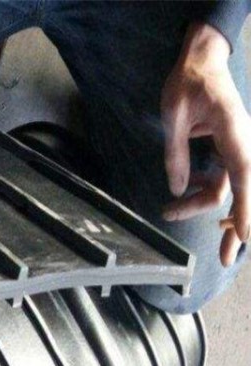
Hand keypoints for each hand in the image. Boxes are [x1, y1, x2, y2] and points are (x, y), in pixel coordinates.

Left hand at [161, 22, 250, 265]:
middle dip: (234, 225)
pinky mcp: (227, 151)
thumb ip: (175, 154)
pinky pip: (220, 180)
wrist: (201, 60)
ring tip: (168, 212)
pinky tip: (183, 194)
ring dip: (202, 205)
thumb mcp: (172, 116)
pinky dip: (203, 191)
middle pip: (239, 190)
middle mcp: (241, 144)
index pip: (244, 176)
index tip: (246, 234)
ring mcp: (235, 149)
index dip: (246, 208)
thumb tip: (178, 191)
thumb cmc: (187, 82)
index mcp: (233, 132)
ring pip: (226, 189)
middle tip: (225, 258)